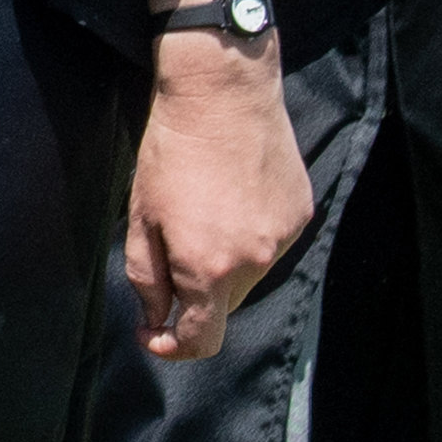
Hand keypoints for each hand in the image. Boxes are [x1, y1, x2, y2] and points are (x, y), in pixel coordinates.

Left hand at [123, 58, 310, 365]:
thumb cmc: (171, 152)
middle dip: (194, 296)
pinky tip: (233, 196)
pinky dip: (249, 235)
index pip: (201, 340)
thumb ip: (146, 278)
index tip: (153, 334)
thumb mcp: (140, 217)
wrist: (223, 94)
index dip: (174, 347)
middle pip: (223, 307)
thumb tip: (155, 320)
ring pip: (248, 275)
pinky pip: (270, 244)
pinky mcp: (301, 215)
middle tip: (170, 253)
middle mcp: (253, 263)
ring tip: (203, 211)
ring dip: (224, 263)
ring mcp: (282, 239)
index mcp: (208, 269)